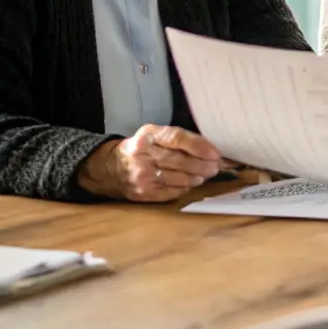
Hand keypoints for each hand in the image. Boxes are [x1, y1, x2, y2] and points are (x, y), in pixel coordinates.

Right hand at [78, 125, 221, 201]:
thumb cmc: (140, 148)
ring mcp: (143, 176)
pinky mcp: (143, 193)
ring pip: (178, 178)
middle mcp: (143, 155)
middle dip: (202, 164)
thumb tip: (209, 149)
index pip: (177, 138)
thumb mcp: (153, 134)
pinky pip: (171, 191)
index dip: (199, 146)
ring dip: (197, 177)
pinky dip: (185, 187)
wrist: (110, 167)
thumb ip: (177, 139)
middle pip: (180, 160)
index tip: (215, 152)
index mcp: (148, 136)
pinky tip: (192, 183)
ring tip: (208, 174)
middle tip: (217, 166)